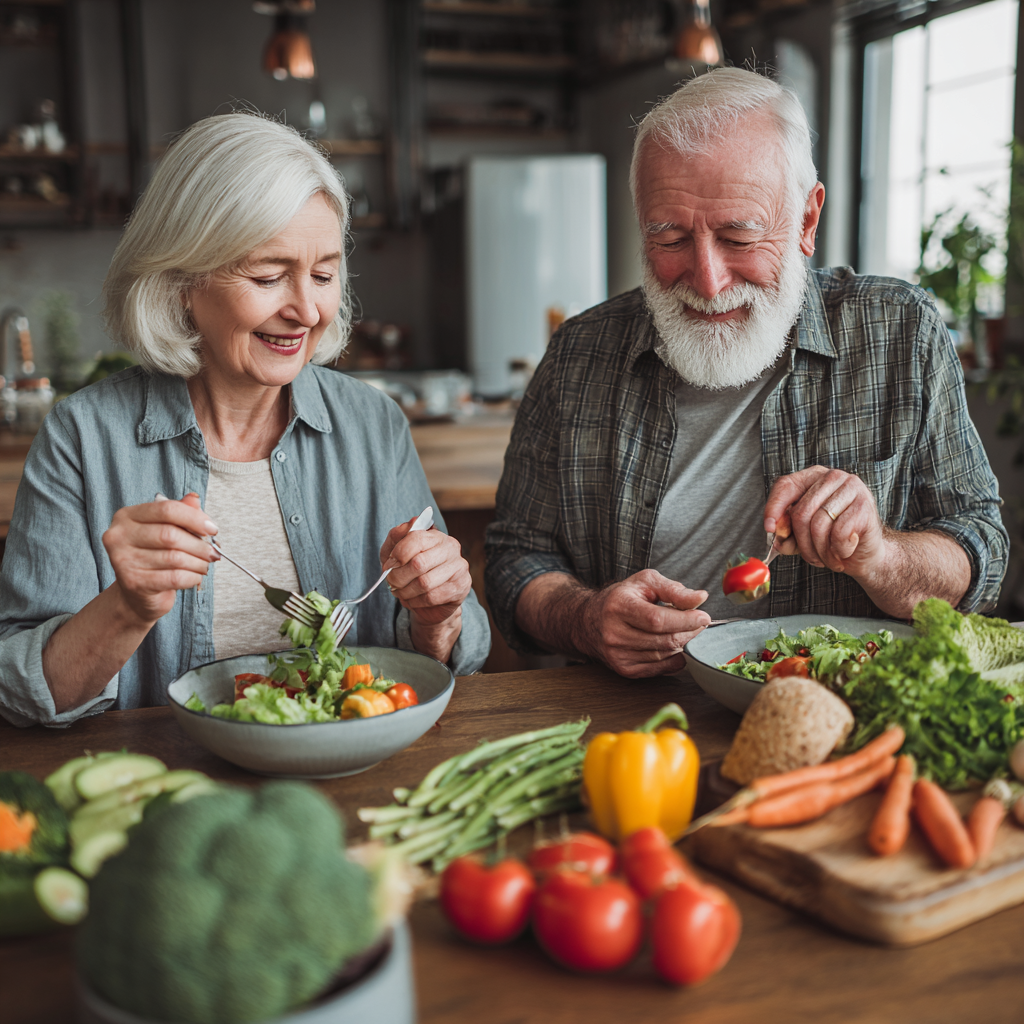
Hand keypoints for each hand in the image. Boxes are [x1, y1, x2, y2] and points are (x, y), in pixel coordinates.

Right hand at [102, 493, 218, 625]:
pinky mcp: (133, 582)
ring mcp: (123, 560)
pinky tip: (196, 577)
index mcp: (127, 516)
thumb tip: (194, 499)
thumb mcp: (167, 530)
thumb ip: (180, 513)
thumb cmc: (154, 557)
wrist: (137, 594)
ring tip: (205, 564)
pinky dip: (192, 577)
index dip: (194, 518)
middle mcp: (119, 535)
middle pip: (170, 535)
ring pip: (174, 558)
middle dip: (199, 545)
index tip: (212, 529)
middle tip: (213, 552)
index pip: (166, 509)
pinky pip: (174, 577)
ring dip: (198, 562)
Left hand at [380, 516, 471, 661]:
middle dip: (398, 577)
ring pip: (424, 583)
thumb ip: (397, 536)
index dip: (398, 554)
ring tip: (401, 593)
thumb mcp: (396, 551)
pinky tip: (413, 600)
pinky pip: (432, 597)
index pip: (416, 538)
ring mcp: (459, 567)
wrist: (431, 601)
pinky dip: (416, 602)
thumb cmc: (411, 571)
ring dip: (406, 592)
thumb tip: (409, 523)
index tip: (388, 565)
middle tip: (392, 583)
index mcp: (435, 535)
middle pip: (418, 563)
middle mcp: (451, 548)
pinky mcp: (461, 587)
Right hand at [577, 570, 709, 678]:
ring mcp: (618, 654)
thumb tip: (700, 599)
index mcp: (619, 607)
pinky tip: (674, 645)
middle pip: (665, 639)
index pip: (657, 620)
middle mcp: (615, 633)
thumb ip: (673, 589)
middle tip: (698, 622)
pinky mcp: (624, 669)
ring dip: (683, 644)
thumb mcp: (645, 582)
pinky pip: (661, 668)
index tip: (704, 616)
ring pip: (665, 655)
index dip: (685, 620)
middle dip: (689, 632)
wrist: (589, 620)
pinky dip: (674, 658)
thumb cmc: (621, 598)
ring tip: (684, 630)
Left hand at [764, 466, 886, 580]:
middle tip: (811, 558)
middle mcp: (832, 477)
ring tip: (828, 558)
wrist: (865, 553)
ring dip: (820, 550)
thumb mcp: (801, 535)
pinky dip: (838, 550)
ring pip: (819, 524)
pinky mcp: (864, 504)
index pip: (785, 486)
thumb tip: (775, 532)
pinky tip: (844, 551)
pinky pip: (839, 533)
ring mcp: (851, 487)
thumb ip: (786, 531)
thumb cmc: (831, 540)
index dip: (774, 508)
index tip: (769, 529)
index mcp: (813, 477)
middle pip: (801, 511)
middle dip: (802, 542)